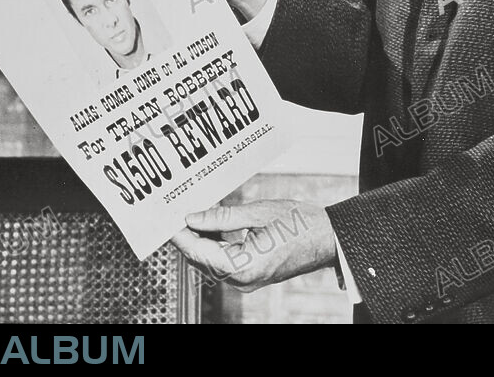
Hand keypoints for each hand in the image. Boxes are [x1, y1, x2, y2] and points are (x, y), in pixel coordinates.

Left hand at [171, 200, 336, 292]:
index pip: (198, 252)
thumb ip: (223, 218)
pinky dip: (214, 247)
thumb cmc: (301, 224)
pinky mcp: (250, 276)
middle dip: (187, 237)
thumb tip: (193, 218)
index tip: (166, 219)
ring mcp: (246, 281)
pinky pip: (223, 263)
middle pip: (201, 260)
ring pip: (210, 262)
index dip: (180, 235)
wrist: (328, 238)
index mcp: (243, 266)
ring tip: (192, 216)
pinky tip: (211, 228)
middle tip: (175, 213)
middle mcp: (241, 280)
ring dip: (200, 241)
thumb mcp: (259, 212)